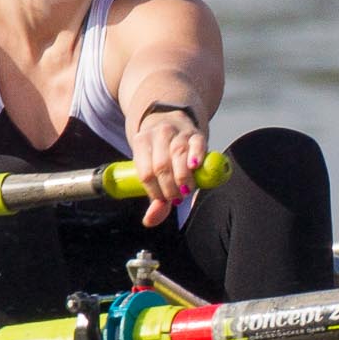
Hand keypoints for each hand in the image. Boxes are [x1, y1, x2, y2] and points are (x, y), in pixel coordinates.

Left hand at [129, 105, 207, 226]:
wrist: (169, 118)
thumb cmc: (158, 151)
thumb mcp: (150, 168)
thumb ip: (153, 195)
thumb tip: (150, 221)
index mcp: (141, 142)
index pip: (145, 172)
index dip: (155, 191)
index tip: (164, 201)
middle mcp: (158, 135)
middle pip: (161, 165)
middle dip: (169, 187)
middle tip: (177, 198)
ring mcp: (177, 132)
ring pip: (178, 155)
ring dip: (183, 177)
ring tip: (186, 190)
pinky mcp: (196, 133)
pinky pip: (197, 144)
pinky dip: (197, 156)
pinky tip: (195, 167)